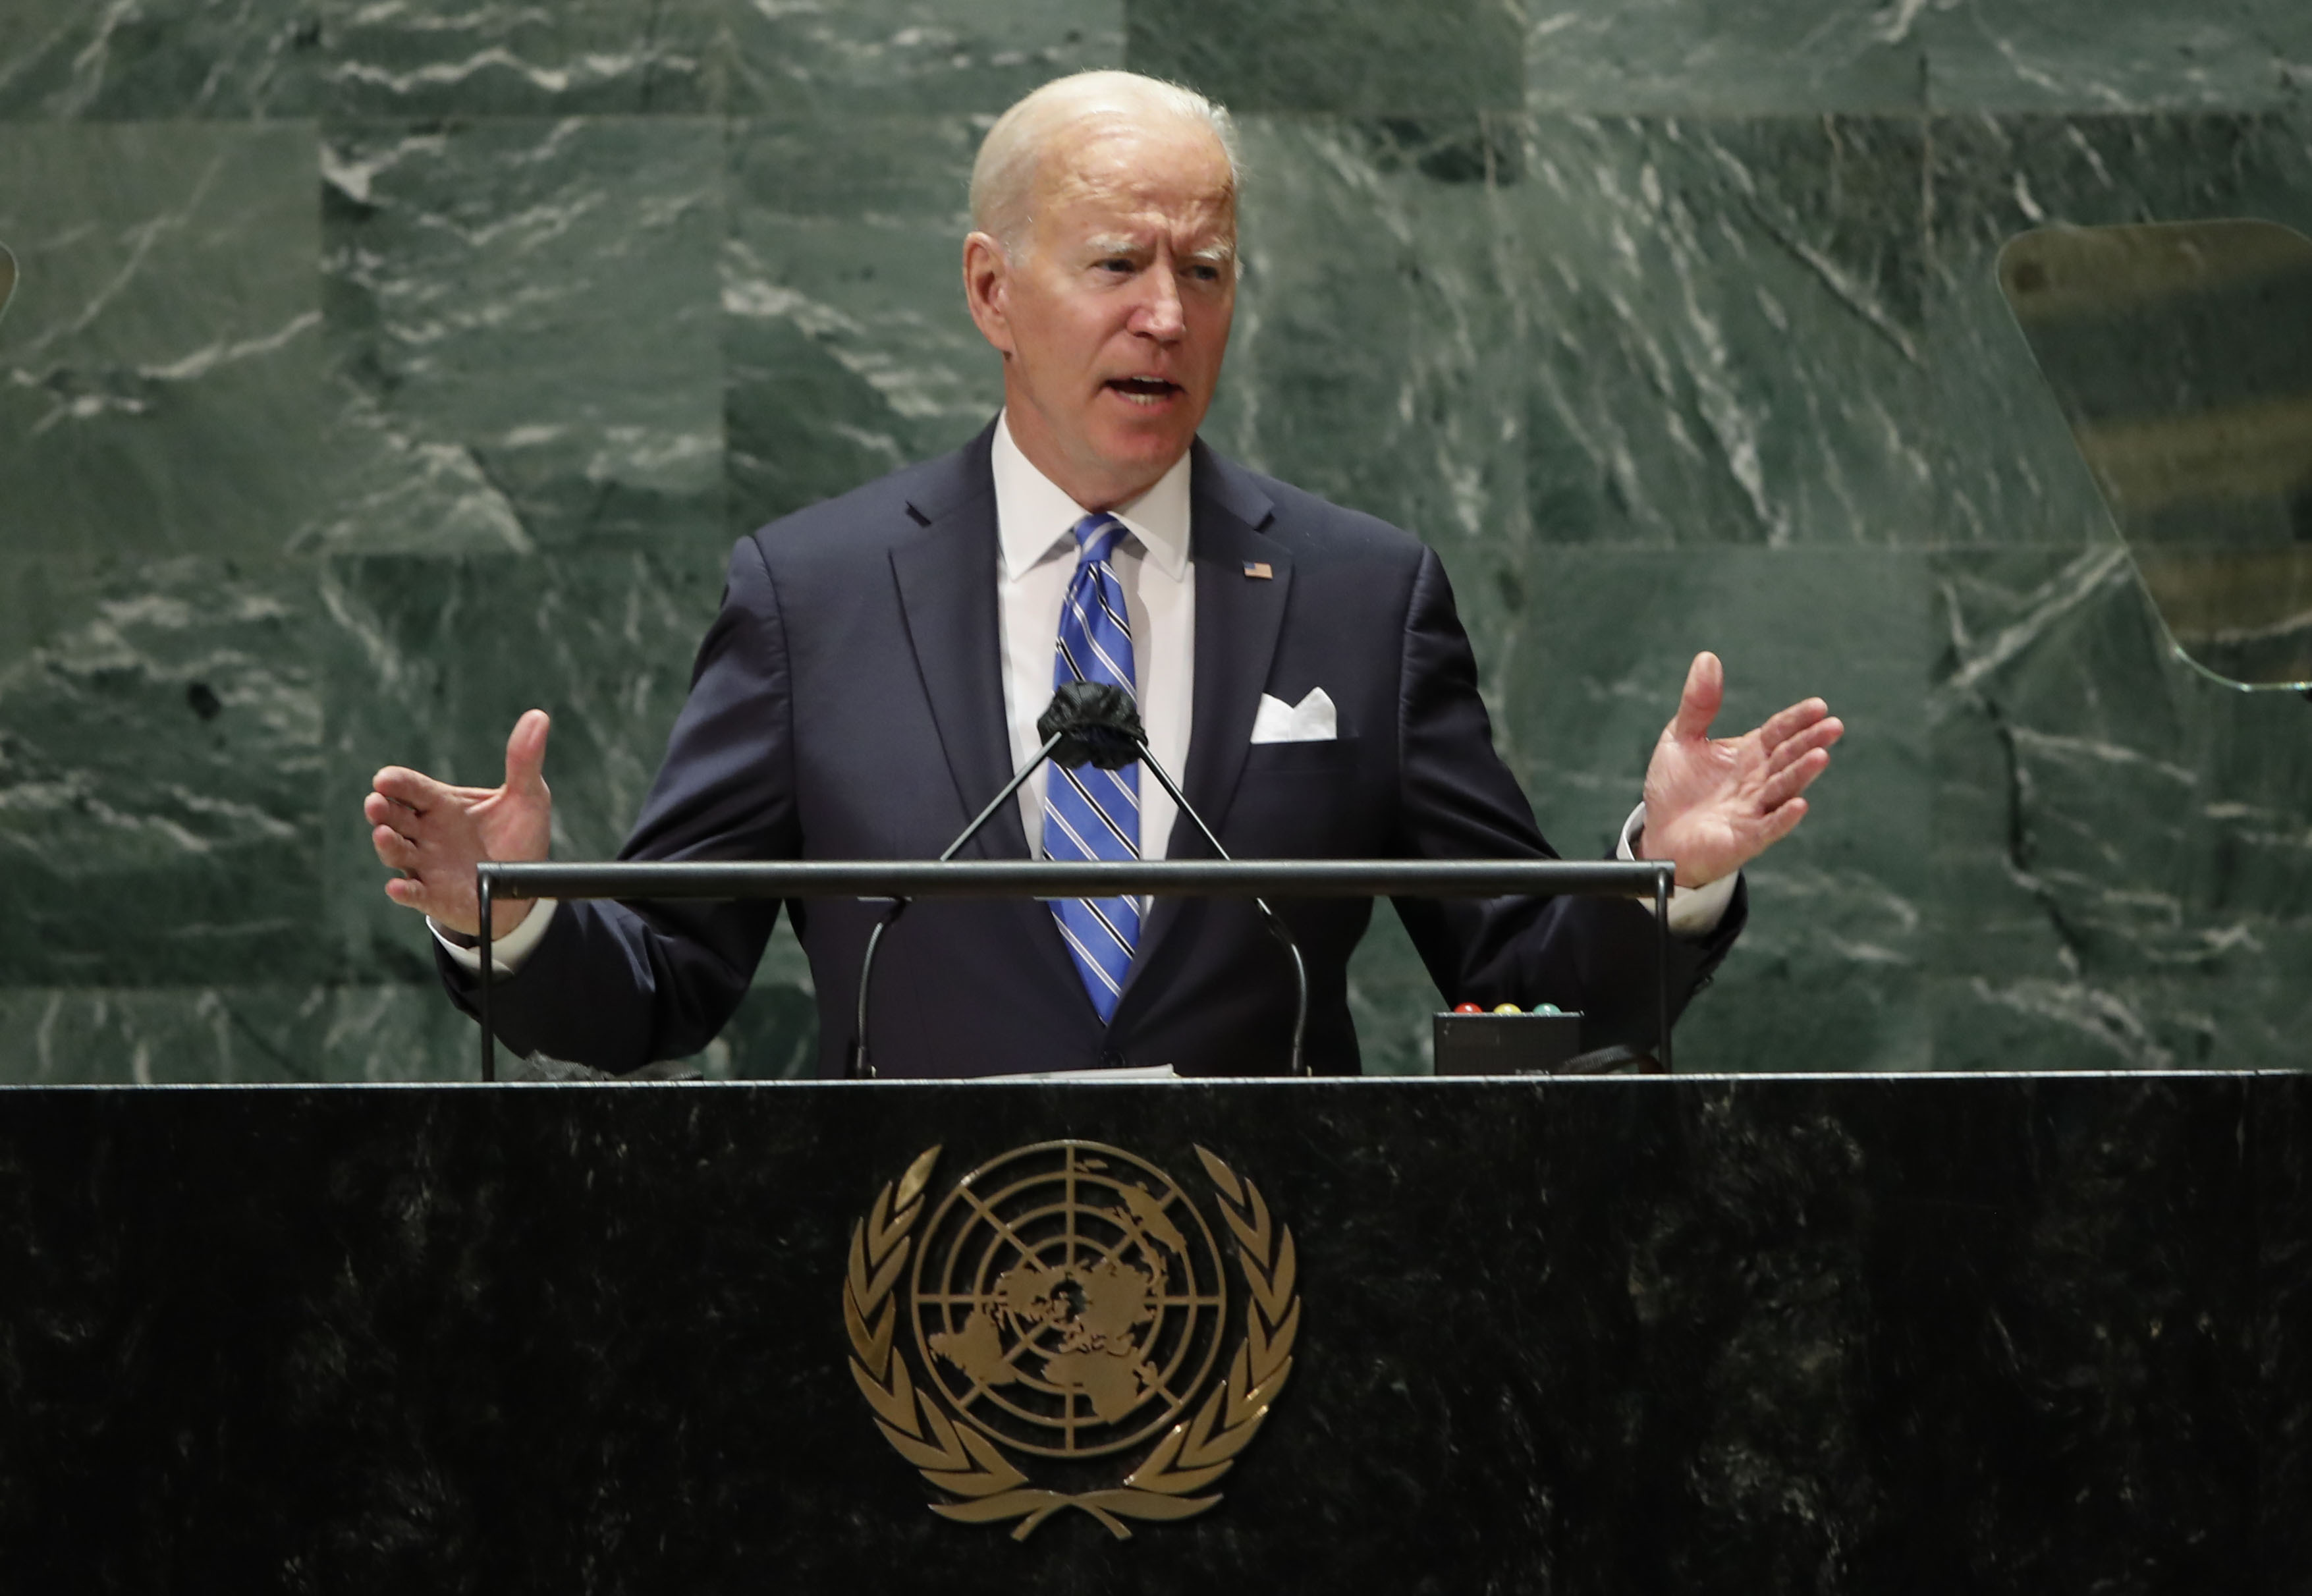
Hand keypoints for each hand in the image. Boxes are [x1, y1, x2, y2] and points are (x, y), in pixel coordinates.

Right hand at [365, 710, 552, 937]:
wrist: (521, 888)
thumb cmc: (517, 838)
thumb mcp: (527, 798)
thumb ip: (525, 761)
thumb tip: (539, 716)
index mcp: (441, 805)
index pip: (411, 789)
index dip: (396, 783)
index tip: (385, 779)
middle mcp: (426, 833)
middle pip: (394, 817)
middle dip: (382, 810)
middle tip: (375, 803)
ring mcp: (426, 865)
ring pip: (397, 852)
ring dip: (387, 845)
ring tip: (383, 835)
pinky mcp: (434, 896)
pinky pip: (414, 893)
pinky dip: (404, 891)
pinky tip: (398, 888)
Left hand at [1638, 653, 1840, 887]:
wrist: (1660, 835)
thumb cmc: (1676, 788)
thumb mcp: (1681, 738)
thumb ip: (1698, 703)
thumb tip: (1708, 658)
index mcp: (1749, 753)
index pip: (1779, 731)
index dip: (1797, 719)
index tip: (1819, 705)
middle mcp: (1758, 779)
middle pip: (1788, 757)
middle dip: (1809, 742)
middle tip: (1833, 726)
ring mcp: (1754, 809)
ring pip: (1783, 788)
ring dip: (1802, 773)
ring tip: (1820, 756)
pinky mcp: (1745, 837)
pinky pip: (1769, 827)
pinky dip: (1784, 817)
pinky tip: (1800, 804)